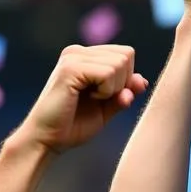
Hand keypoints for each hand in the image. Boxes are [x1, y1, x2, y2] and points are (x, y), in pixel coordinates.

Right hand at [21, 45, 147, 155]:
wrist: (47, 139)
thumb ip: (124, 93)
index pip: (126, 54)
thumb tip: (142, 80)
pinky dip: (106, 92)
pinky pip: (108, 73)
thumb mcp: (107, 108)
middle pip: (126, 56)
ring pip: (119, 64)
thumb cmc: (74, 125)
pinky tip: (88, 99)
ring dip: (113, 89)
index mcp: (86, 56)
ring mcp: (73, 57)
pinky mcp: (70, 68)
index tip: (106, 96)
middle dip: (122, 83)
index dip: (126, 79)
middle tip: (98, 99)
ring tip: (91, 99)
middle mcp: (78, 51)